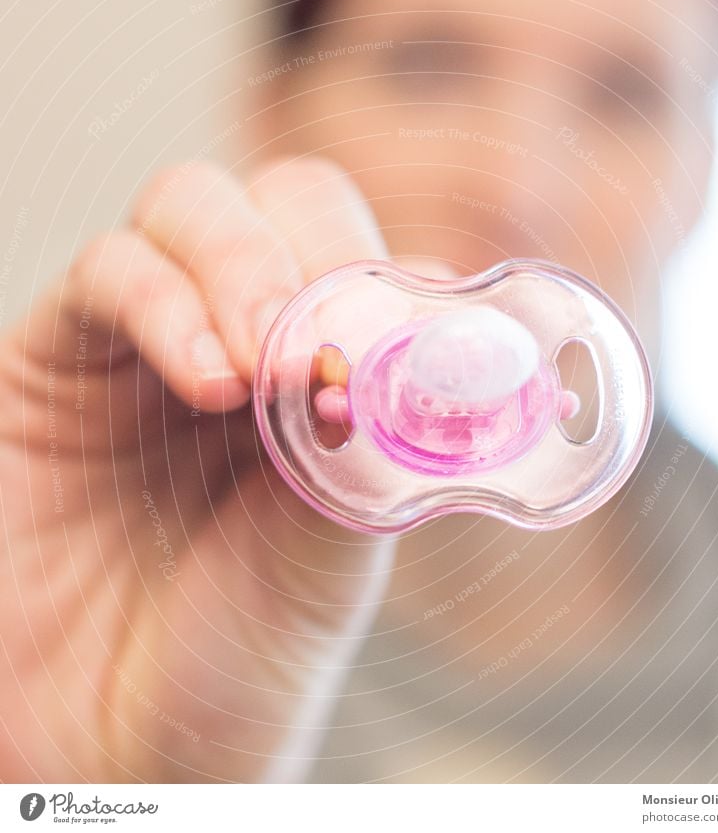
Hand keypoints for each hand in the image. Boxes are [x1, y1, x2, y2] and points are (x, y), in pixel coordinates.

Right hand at [0, 157, 396, 782]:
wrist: (116, 748)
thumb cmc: (237, 661)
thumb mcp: (334, 553)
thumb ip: (370, 443)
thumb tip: (425, 346)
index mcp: (323, 384)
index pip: (365, 260)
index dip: (389, 276)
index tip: (412, 333)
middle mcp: (242, 346)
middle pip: (282, 205)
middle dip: (309, 251)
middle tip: (317, 338)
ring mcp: (151, 344)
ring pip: (193, 208)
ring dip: (239, 268)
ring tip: (255, 372)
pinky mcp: (57, 361)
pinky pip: (108, 274)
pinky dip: (163, 306)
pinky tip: (206, 380)